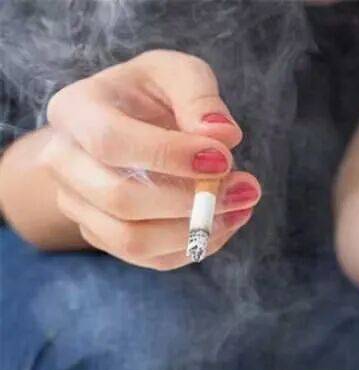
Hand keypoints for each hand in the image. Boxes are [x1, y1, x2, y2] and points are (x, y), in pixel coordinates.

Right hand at [41, 50, 260, 269]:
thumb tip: (221, 135)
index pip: (111, 142)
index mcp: (75, 110)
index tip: (224, 159)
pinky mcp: (104, 235)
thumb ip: (199, 96)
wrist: (128, 123)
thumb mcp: (178, 73)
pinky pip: (150, 258)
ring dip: (196, 231)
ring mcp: (78, 204)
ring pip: (132, 240)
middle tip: (247, 188)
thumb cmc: (154, 94)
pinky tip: (225, 222)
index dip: (170, 156)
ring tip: (241, 207)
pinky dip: (194, 247)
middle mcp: (64, 162)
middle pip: (120, 199)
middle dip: (191, 200)